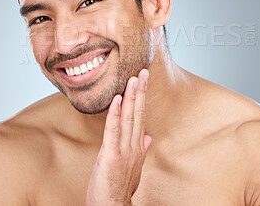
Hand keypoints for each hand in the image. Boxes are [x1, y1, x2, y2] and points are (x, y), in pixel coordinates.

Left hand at [86, 69, 151, 205]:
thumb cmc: (120, 187)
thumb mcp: (134, 167)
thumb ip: (140, 149)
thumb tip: (148, 137)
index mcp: (137, 147)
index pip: (141, 117)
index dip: (142, 99)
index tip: (143, 82)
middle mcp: (134, 146)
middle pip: (138, 114)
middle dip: (140, 92)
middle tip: (142, 72)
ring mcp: (124, 151)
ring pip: (128, 118)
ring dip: (131, 97)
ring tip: (133, 79)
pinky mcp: (111, 156)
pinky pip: (113, 131)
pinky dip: (114, 114)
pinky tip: (116, 99)